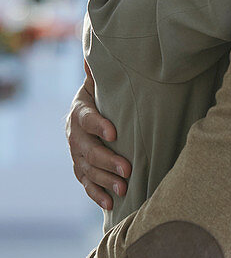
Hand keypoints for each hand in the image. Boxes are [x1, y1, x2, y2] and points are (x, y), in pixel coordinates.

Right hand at [66, 67, 130, 210]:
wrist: (85, 117)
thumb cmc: (101, 97)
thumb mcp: (99, 83)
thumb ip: (100, 73)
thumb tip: (93, 54)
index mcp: (80, 112)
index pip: (87, 119)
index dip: (99, 126)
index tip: (114, 133)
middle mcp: (74, 136)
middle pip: (89, 150)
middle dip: (108, 160)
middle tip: (128, 168)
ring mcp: (76, 155)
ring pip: (88, 170)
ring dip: (105, 180)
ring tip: (123, 188)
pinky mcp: (81, 170)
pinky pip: (86, 185)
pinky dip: (97, 195)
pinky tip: (110, 204)